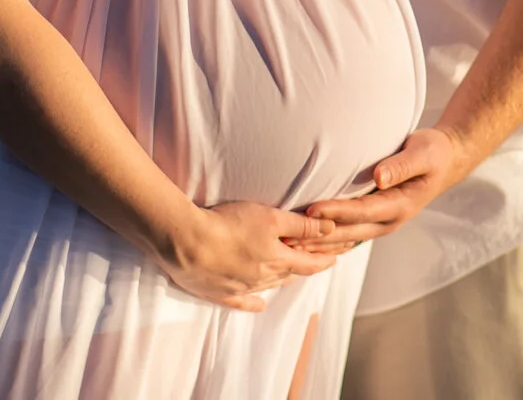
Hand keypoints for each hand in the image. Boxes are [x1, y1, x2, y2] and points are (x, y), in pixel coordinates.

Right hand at [158, 201, 339, 310]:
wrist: (187, 243)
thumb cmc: (229, 224)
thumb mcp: (270, 218)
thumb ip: (301, 225)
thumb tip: (330, 229)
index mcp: (277, 260)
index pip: (308, 264)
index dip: (324, 261)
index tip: (335, 258)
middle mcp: (262, 278)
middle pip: (289, 275)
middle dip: (304, 268)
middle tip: (314, 263)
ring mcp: (240, 288)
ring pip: (268, 287)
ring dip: (281, 281)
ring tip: (290, 275)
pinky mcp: (218, 293)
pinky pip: (241, 302)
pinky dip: (253, 303)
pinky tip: (259, 305)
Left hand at [295, 129, 462, 252]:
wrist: (445, 161)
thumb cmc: (433, 152)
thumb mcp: (423, 153)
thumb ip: (401, 165)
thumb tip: (379, 177)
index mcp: (401, 205)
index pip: (362, 210)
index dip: (337, 211)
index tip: (312, 209)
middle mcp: (389, 220)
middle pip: (348, 232)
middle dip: (319, 235)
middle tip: (289, 235)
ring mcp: (381, 223)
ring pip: (345, 239)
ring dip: (319, 243)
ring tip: (289, 244)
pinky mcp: (374, 220)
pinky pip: (348, 235)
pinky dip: (327, 240)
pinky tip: (307, 242)